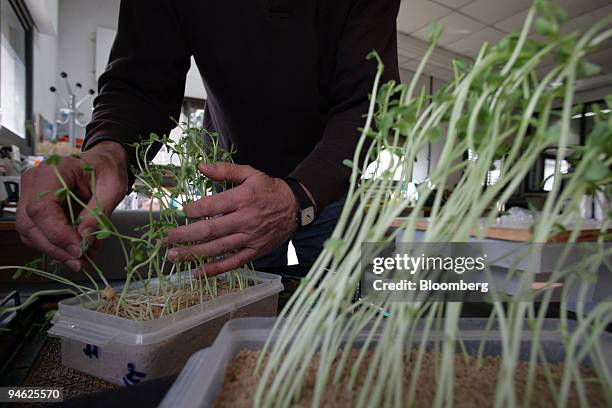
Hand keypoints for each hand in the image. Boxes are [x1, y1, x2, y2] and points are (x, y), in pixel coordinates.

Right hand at [16, 141, 128, 270]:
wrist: (103, 162)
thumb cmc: (107, 170)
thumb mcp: (112, 188)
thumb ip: (98, 213)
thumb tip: (84, 239)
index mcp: (52, 171)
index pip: (42, 208)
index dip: (57, 234)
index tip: (79, 250)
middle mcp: (34, 182)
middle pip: (29, 224)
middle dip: (55, 248)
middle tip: (80, 262)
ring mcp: (30, 194)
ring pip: (30, 232)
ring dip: (56, 250)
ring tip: (83, 258)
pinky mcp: (35, 207)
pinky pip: (38, 232)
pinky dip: (57, 245)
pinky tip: (78, 250)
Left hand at [165, 163, 298, 275]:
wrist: (295, 207)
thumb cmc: (269, 189)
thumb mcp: (250, 173)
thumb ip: (225, 170)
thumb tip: (200, 167)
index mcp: (242, 199)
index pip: (213, 206)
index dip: (195, 210)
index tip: (183, 212)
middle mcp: (245, 220)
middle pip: (211, 230)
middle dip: (186, 235)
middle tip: (167, 238)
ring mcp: (249, 238)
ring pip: (218, 248)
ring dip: (194, 253)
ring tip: (174, 256)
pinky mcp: (254, 251)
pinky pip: (233, 263)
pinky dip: (215, 269)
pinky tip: (198, 272)